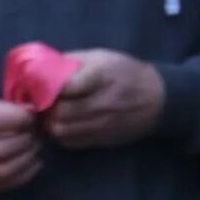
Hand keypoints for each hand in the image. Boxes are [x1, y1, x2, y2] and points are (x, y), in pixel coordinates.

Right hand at [0, 97, 40, 193]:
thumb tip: (31, 111)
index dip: (21, 120)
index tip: (32, 117)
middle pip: (2, 150)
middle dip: (26, 141)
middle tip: (35, 134)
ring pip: (3, 172)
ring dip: (26, 161)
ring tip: (35, 150)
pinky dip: (19, 177)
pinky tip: (30, 166)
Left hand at [42, 49, 164, 149]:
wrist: (156, 99)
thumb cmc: (126, 72)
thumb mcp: (104, 57)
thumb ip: (74, 60)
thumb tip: (45, 66)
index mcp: (102, 76)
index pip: (67, 86)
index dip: (50, 86)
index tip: (44, 84)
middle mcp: (102, 102)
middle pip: (61, 112)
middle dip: (47, 107)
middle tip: (43, 102)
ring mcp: (102, 124)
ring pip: (62, 130)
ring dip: (51, 123)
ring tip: (51, 113)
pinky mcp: (102, 139)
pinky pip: (71, 142)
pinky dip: (61, 134)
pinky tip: (63, 123)